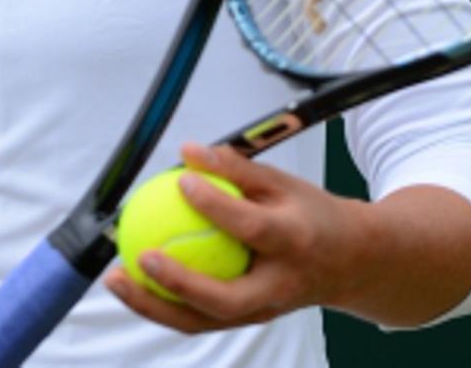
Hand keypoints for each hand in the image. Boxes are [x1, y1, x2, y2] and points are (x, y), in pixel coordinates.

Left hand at [103, 142, 370, 333]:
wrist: (353, 263)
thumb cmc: (311, 215)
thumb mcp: (284, 183)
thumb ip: (237, 169)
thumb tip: (188, 150)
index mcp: (294, 242)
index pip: (251, 227)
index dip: (215, 205)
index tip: (181, 180)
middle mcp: (278, 285)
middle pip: (223, 299)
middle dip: (178, 283)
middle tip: (141, 256)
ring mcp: (263, 311)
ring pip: (202, 321)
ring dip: (154, 305)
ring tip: (116, 278)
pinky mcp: (248, 321)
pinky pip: (198, 319)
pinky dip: (163, 305)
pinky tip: (134, 282)